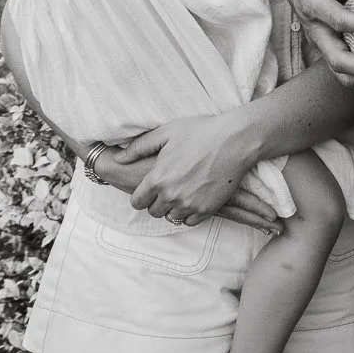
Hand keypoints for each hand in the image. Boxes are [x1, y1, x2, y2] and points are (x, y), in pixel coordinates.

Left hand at [114, 115, 281, 231]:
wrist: (234, 140)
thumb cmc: (200, 132)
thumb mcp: (166, 132)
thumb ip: (139, 147)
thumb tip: (119, 158)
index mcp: (157, 178)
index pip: (137, 202)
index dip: (141, 196)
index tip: (148, 190)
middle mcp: (171, 195)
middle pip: (153, 211)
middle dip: (156, 201)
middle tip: (167, 188)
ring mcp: (189, 204)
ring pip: (171, 217)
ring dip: (173, 207)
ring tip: (182, 191)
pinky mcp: (207, 209)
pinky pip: (190, 221)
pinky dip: (189, 212)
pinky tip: (194, 196)